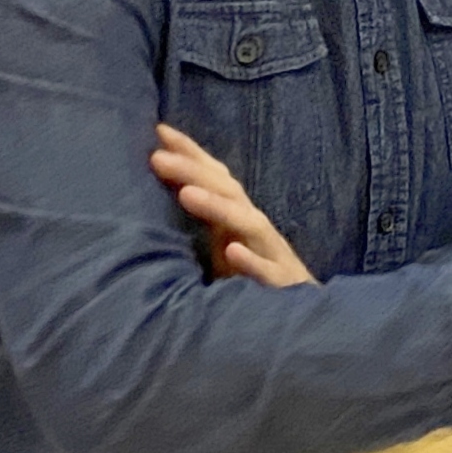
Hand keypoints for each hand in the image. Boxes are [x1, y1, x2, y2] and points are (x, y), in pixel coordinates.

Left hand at [150, 125, 314, 288]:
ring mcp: (271, 254)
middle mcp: (254, 229)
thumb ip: (195, 225)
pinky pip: (268, 272)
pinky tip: (233, 251)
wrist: (302, 321)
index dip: (190, 154)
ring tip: (187, 194)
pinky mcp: (284, 285)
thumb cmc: (250, 281)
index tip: (159, 131)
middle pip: (227, 192)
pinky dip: (252, 261)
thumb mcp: (218, 248)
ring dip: (218, 207)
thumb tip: (148, 202)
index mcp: (236, 219)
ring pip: (248, 224)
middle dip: (193, 172)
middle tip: (157, 157)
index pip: (215, 178)